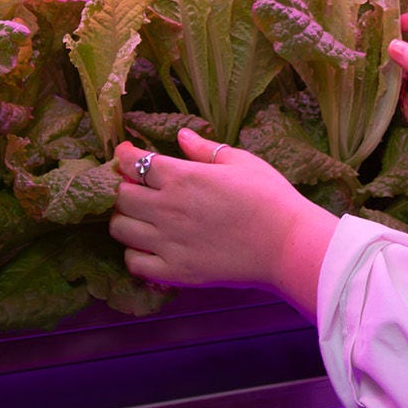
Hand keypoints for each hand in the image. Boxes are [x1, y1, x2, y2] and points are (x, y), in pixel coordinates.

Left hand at [110, 127, 337, 313]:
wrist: (287, 245)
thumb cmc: (270, 197)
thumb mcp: (241, 162)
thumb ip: (205, 149)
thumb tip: (180, 136)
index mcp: (182, 176)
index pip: (133, 162)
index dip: (125, 156)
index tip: (125, 154)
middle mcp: (166, 208)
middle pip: (121, 196)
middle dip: (124, 187)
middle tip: (137, 187)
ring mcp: (167, 242)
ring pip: (120, 229)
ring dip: (125, 219)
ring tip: (141, 217)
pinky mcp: (174, 271)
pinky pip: (134, 263)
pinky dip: (135, 253)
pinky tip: (150, 247)